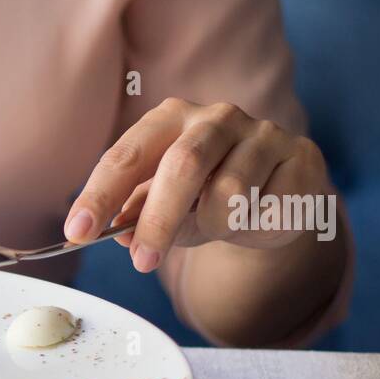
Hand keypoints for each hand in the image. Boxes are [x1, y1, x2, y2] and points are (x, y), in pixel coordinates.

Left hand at [63, 97, 329, 272]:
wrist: (277, 193)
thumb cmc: (206, 196)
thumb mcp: (163, 207)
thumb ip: (138, 216)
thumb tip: (119, 234)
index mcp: (170, 119)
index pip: (126, 156)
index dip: (99, 195)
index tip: (78, 232)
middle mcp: (216, 117)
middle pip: (182, 166)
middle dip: (158, 220)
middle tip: (142, 262)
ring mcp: (263, 134)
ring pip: (229, 195)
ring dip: (215, 226)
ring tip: (221, 224)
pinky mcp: (302, 158)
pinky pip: (269, 210)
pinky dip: (254, 229)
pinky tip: (258, 218)